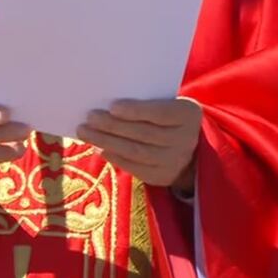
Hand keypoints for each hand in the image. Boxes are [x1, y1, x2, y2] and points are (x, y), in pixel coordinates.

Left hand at [77, 97, 202, 188]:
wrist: (192, 146)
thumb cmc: (169, 116)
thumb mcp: (168, 103)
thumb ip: (147, 101)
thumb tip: (109, 104)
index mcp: (188, 115)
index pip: (160, 113)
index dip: (136, 111)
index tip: (112, 106)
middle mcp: (185, 140)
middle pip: (144, 133)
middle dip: (113, 126)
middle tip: (90, 117)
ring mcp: (175, 161)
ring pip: (136, 152)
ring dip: (107, 141)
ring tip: (86, 132)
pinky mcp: (163, 176)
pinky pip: (135, 168)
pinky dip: (115, 157)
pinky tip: (100, 148)